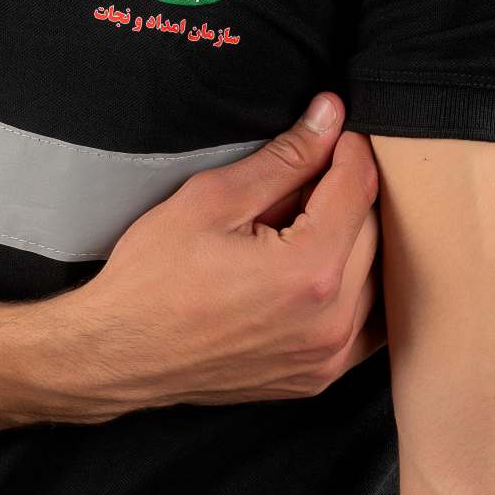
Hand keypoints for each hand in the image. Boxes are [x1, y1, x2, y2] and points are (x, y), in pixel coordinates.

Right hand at [34, 93, 384, 420]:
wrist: (118, 354)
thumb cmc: (151, 281)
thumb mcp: (210, 200)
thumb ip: (283, 158)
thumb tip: (329, 118)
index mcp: (308, 272)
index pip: (359, 189)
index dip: (349, 149)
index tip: (334, 133)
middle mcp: (332, 321)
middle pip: (375, 232)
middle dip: (347, 196)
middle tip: (302, 181)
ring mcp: (328, 357)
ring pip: (376, 278)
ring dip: (354, 243)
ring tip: (302, 227)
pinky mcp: (318, 376)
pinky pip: (366, 323)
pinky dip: (354, 290)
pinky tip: (316, 270)